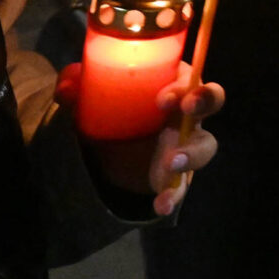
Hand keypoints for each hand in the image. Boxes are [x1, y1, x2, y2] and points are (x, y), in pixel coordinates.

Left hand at [56, 60, 226, 216]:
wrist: (103, 153)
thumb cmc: (106, 111)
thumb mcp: (88, 96)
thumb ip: (75, 85)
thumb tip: (66, 87)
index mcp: (168, 83)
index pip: (187, 74)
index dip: (183, 83)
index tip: (162, 98)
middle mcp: (183, 111)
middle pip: (212, 98)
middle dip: (205, 99)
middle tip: (187, 107)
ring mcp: (184, 144)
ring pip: (205, 145)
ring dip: (192, 153)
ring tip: (171, 164)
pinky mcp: (175, 175)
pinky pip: (182, 187)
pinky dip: (173, 196)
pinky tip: (161, 205)